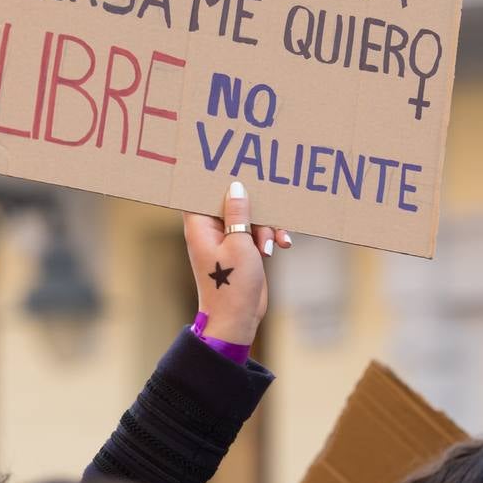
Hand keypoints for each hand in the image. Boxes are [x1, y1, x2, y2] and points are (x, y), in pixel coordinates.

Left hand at [183, 181, 292, 345]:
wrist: (238, 319)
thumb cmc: (231, 284)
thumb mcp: (239, 244)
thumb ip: (238, 213)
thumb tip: (235, 186)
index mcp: (200, 225)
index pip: (201, 192)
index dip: (214, 178)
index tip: (231, 163)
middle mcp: (210, 230)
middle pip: (232, 202)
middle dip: (254, 208)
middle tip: (269, 208)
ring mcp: (227, 240)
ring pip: (249, 217)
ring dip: (265, 227)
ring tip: (272, 244)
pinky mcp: (241, 250)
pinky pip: (256, 233)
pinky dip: (268, 238)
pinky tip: (282, 246)